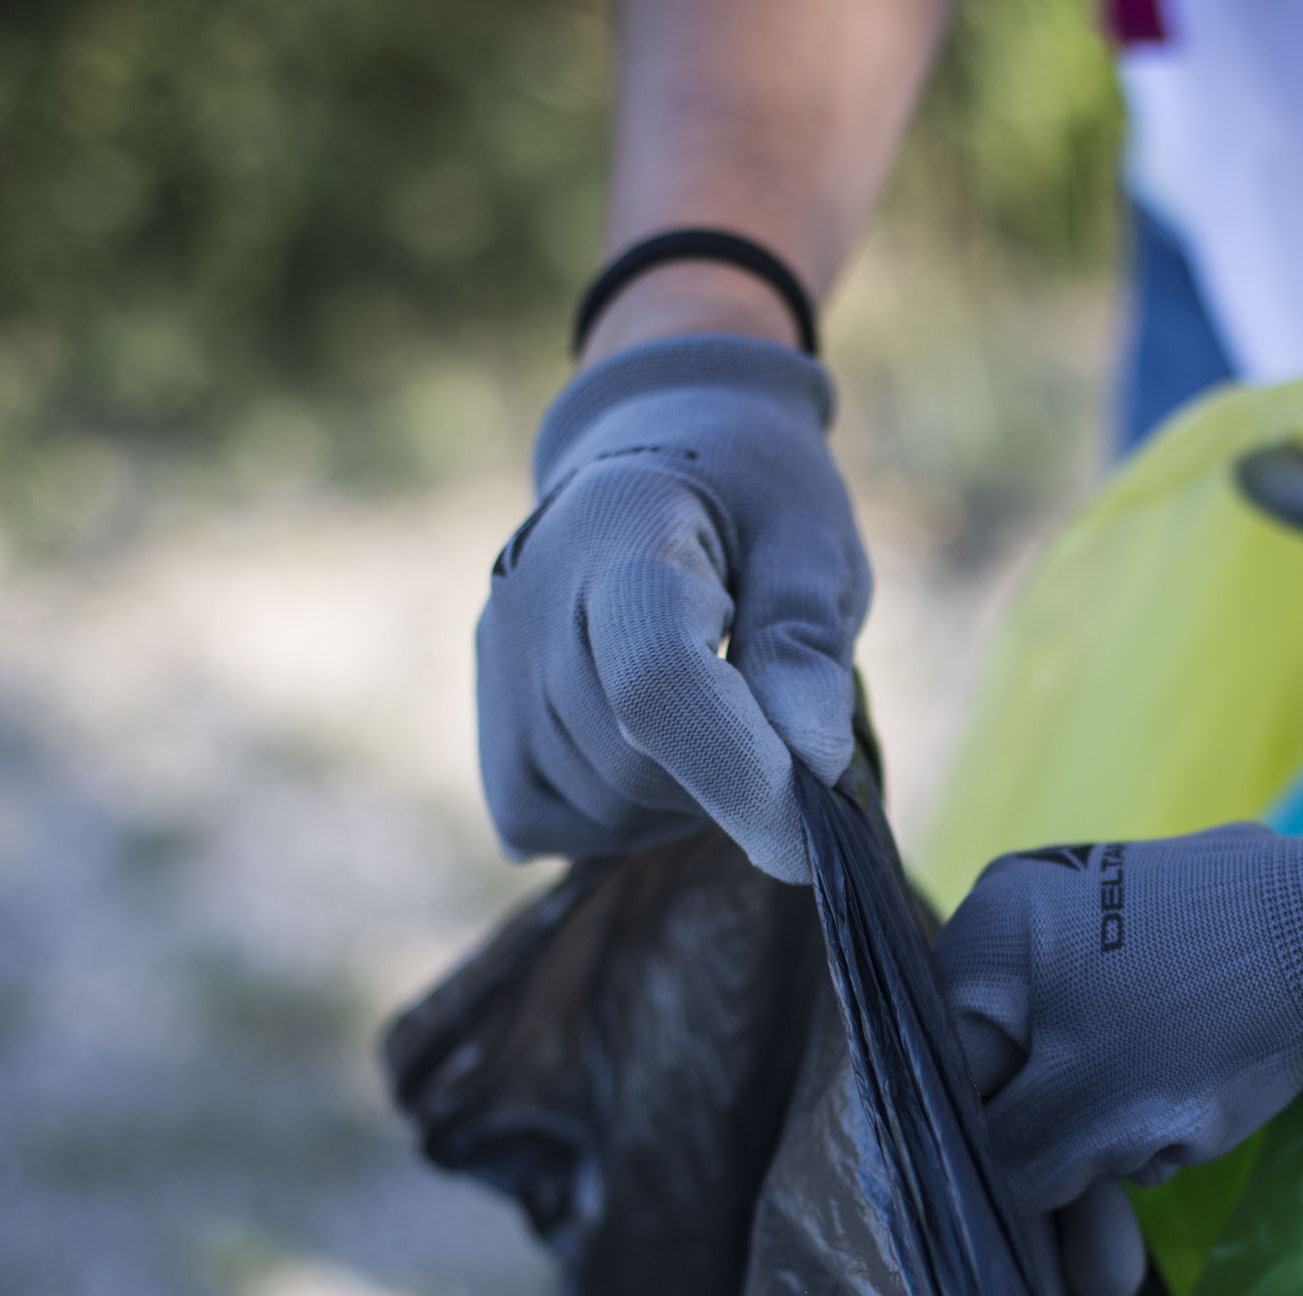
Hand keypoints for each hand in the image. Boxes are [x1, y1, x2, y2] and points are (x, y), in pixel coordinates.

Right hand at [476, 333, 869, 880]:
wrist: (667, 451)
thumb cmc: (757, 500)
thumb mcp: (814, 541)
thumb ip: (807, 644)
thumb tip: (810, 763)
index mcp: (622, 529)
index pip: (656, 683)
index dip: (739, 776)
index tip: (811, 838)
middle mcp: (532, 595)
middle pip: (632, 763)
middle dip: (727, 783)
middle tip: (780, 725)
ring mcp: (497, 658)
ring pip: (595, 808)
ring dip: (679, 802)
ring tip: (722, 720)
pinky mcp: (488, 714)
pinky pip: (541, 820)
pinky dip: (613, 818)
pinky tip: (660, 754)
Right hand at [934, 826, 1302, 1295]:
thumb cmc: (1206, 1019)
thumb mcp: (1083, 1113)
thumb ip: (1011, 1162)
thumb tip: (992, 1195)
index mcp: (995, 936)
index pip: (947, 1073)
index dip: (973, 1171)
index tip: (1005, 1257)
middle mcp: (1044, 927)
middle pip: (1018, 1083)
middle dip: (1053, 1193)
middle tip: (1085, 1285)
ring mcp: (1118, 943)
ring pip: (1085, 1081)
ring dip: (1107, 1174)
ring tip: (1122, 1270)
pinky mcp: (1185, 969)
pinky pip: (1140, 1060)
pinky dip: (1150, 1119)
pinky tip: (1184, 1153)